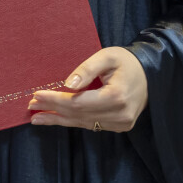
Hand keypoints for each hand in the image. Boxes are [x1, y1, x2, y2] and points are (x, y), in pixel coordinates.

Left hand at [28, 47, 147, 132]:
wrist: (150, 74)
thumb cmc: (126, 62)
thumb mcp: (106, 57)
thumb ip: (87, 69)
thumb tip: (67, 85)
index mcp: (116, 97)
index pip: (77, 102)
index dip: (55, 100)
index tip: (36, 95)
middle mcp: (119, 115)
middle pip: (78, 115)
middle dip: (52, 110)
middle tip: (31, 106)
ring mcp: (120, 123)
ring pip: (82, 123)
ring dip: (59, 119)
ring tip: (37, 117)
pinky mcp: (120, 126)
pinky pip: (91, 125)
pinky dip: (72, 121)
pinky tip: (57, 119)